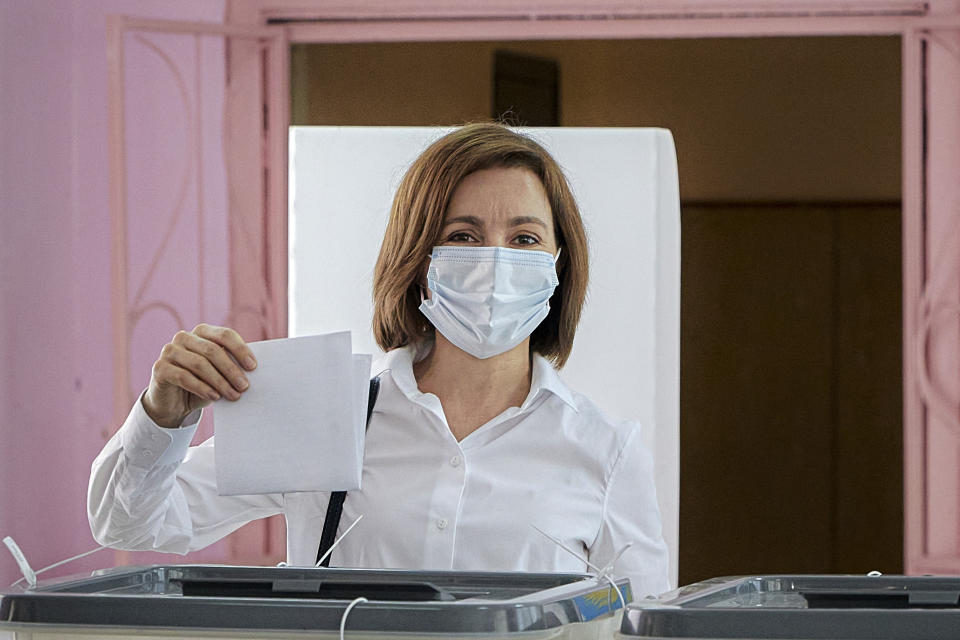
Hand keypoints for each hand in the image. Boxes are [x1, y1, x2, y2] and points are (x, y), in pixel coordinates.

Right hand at [142, 324, 256, 427]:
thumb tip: (251, 369)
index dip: (240, 350)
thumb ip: (230, 366)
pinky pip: (184, 377)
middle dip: (231, 369)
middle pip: (213, 350)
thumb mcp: (218, 373)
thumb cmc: (202, 384)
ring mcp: (169, 351)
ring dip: (220, 382)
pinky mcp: (159, 368)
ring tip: (233, 395)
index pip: (225, 335)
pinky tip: (215, 397)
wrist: (174, 403)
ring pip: (199, 364)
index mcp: (201, 332)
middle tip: (245, 386)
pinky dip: (202, 388)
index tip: (253, 367)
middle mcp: (183, 337)